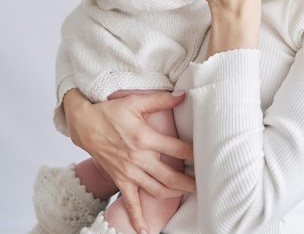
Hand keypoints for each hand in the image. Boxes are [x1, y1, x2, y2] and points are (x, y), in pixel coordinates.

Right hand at [63, 89, 195, 232]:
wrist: (85, 125)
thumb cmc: (110, 111)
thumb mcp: (136, 102)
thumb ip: (161, 100)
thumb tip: (183, 94)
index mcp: (144, 138)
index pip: (176, 149)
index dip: (193, 153)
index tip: (206, 154)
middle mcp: (138, 159)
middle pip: (170, 176)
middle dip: (189, 182)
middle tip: (205, 183)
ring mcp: (129, 172)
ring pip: (157, 190)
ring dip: (174, 194)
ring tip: (189, 193)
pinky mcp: (120, 180)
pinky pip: (130, 204)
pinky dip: (138, 219)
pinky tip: (147, 230)